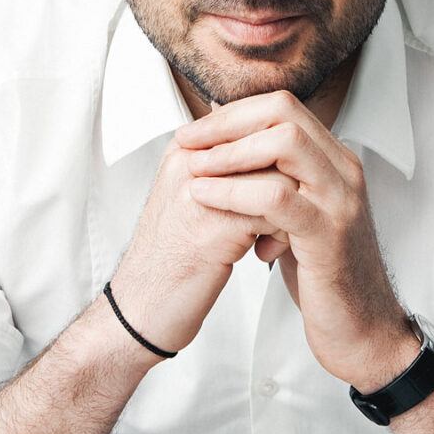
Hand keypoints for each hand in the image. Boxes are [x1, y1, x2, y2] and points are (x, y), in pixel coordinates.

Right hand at [105, 128, 278, 357]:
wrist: (142, 307)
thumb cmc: (173, 259)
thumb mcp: (195, 203)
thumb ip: (226, 173)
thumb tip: (270, 146)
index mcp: (186, 150)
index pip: (255, 126)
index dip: (279, 161)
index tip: (280, 190)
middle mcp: (191, 162)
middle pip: (269, 145)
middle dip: (290, 180)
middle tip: (289, 211)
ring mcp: (200, 190)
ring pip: (279, 176)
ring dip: (290, 208)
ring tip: (277, 233)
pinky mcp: (215, 224)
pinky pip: (275, 212)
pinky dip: (282, 234)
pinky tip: (266, 253)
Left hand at [178, 92, 417, 389]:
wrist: (360, 330)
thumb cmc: (322, 275)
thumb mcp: (294, 217)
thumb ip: (271, 181)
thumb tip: (225, 143)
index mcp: (334, 162)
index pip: (283, 107)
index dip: (233, 113)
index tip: (194, 131)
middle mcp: (343, 171)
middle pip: (284, 113)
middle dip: (227, 123)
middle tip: (188, 143)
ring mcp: (341, 200)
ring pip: (285, 144)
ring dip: (230, 153)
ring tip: (195, 170)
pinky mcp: (329, 234)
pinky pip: (278, 197)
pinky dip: (236, 192)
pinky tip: (208, 199)